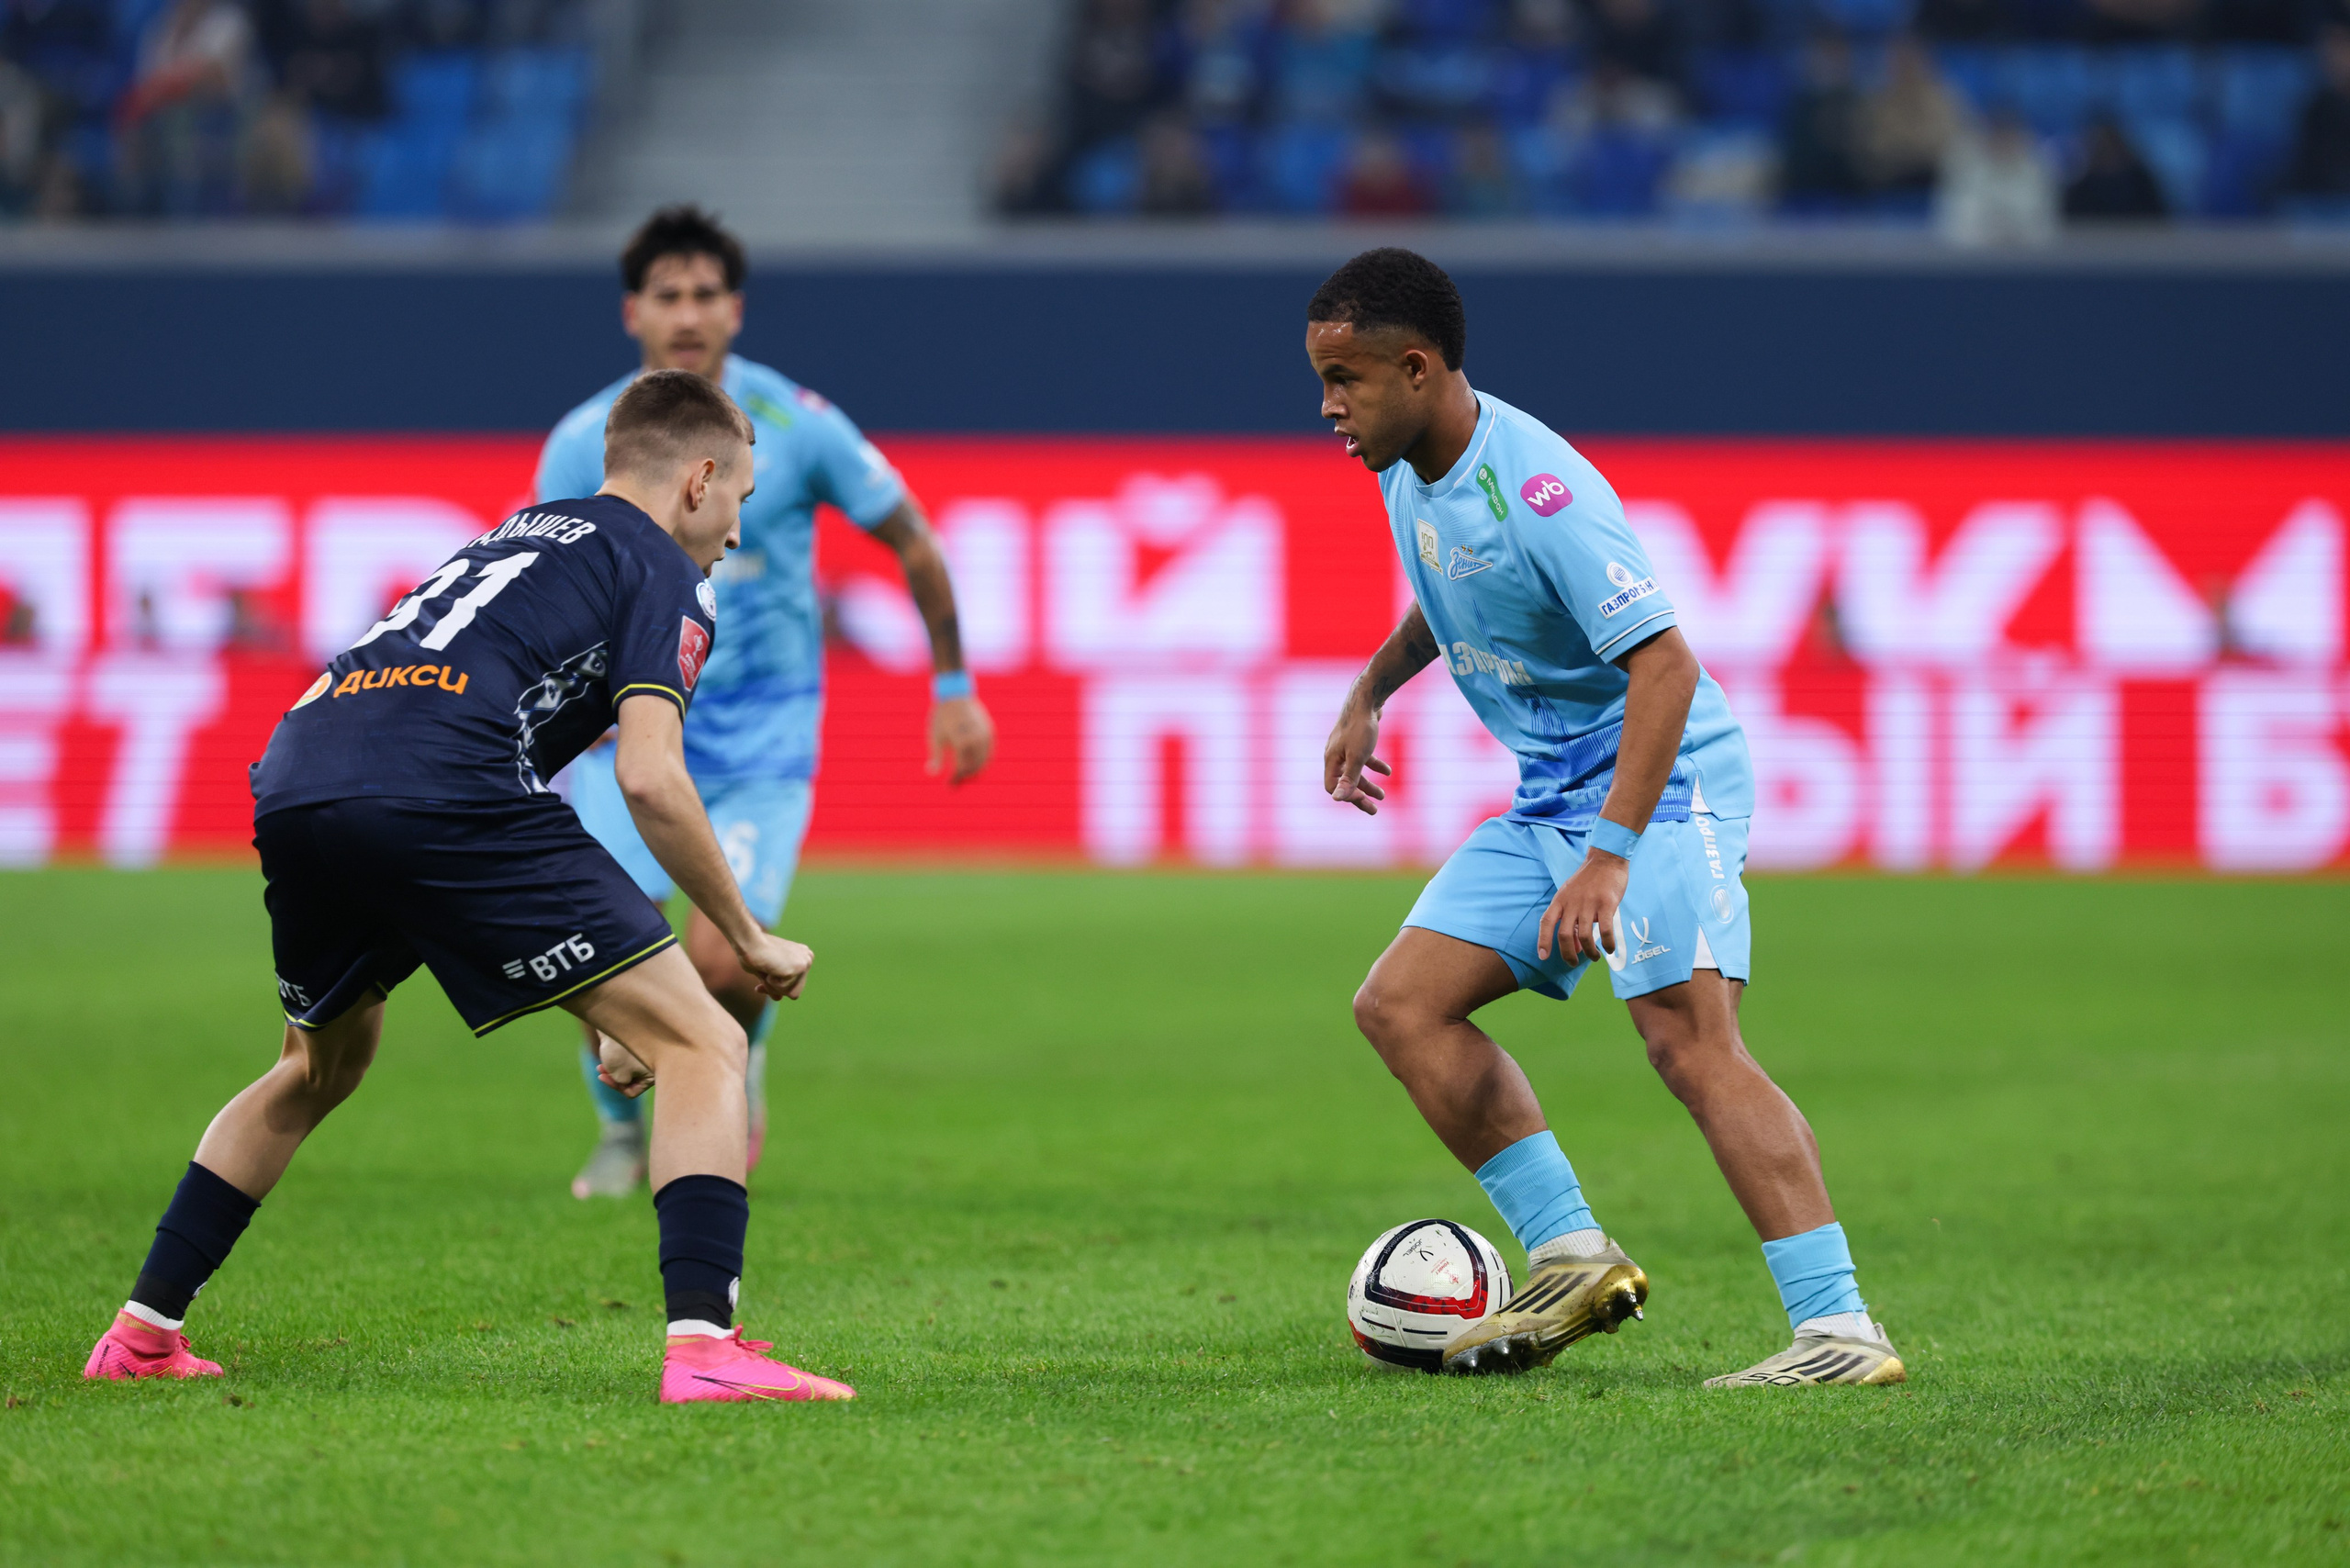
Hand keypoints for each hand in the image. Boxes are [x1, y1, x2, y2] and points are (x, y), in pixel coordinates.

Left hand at [596, 1032, 654, 1097]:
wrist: (617, 1022)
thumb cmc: (622, 1053)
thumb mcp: (620, 1076)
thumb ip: (623, 1084)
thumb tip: (625, 1079)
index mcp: (653, 1073)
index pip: (634, 1091)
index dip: (617, 1088)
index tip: (605, 1077)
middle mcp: (651, 1064)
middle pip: (631, 1080)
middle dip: (614, 1078)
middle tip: (601, 1073)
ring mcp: (644, 1054)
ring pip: (627, 1069)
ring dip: (612, 1069)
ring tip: (600, 1066)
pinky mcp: (636, 1046)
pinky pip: (626, 1059)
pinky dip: (615, 1060)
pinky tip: (604, 1056)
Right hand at [735, 931, 812, 1000]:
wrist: (749, 942)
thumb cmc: (753, 954)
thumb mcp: (766, 972)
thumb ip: (775, 984)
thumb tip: (779, 998)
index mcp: (802, 956)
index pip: (795, 985)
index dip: (778, 989)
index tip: (762, 985)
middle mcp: (807, 958)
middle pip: (795, 992)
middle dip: (776, 990)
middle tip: (759, 987)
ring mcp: (805, 962)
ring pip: (791, 993)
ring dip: (773, 986)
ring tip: (767, 968)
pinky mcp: (800, 967)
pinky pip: (784, 989)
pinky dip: (772, 983)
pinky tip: (769, 967)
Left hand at [926, 694, 994, 784]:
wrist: (955, 695)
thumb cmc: (942, 717)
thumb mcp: (935, 737)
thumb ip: (936, 757)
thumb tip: (932, 774)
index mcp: (962, 740)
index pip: (961, 767)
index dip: (955, 778)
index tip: (948, 784)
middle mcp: (976, 739)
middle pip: (974, 766)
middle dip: (965, 777)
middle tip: (956, 783)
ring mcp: (986, 735)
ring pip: (984, 761)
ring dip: (975, 771)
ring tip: (964, 775)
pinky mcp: (990, 731)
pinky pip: (989, 751)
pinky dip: (983, 761)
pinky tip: (974, 765)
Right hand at [1324, 699, 1391, 815]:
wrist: (1367, 698)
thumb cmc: (1361, 728)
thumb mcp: (1357, 757)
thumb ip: (1349, 778)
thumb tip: (1337, 800)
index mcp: (1331, 760)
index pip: (1333, 787)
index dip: (1348, 795)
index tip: (1365, 799)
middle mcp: (1335, 755)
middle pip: (1345, 782)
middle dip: (1360, 796)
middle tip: (1374, 810)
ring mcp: (1345, 748)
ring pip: (1355, 772)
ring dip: (1368, 785)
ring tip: (1383, 795)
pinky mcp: (1356, 741)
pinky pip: (1363, 759)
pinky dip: (1374, 767)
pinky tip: (1388, 772)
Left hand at [1537, 849, 1629, 962]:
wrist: (1606, 859)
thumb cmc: (1589, 881)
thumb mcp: (1572, 896)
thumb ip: (1571, 919)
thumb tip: (1575, 946)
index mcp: (1560, 900)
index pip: (1546, 922)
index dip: (1543, 940)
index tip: (1543, 956)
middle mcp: (1572, 903)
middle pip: (1564, 934)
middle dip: (1568, 954)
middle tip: (1573, 963)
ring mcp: (1589, 903)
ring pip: (1584, 936)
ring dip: (1590, 952)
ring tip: (1595, 957)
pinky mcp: (1607, 904)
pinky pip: (1606, 930)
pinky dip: (1608, 943)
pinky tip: (1610, 949)